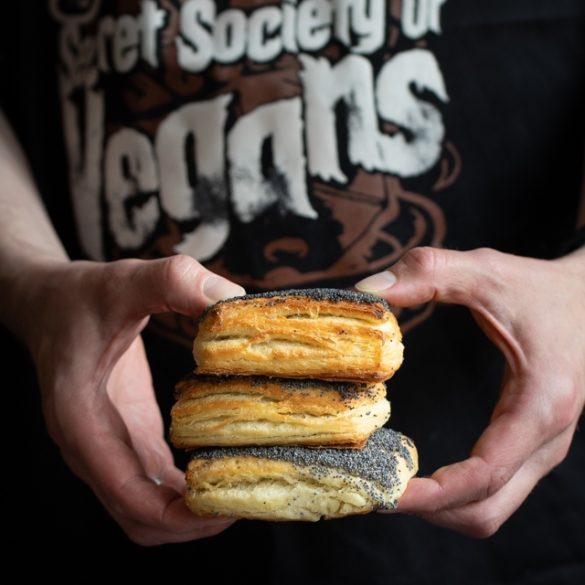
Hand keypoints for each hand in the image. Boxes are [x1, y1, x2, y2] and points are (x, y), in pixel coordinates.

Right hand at [22, 256, 243, 544]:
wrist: (48, 301)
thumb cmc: (81, 296)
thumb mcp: (125, 280)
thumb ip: (173, 282)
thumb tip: (231, 299)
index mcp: (82, 421)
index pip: (130, 497)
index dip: (181, 516)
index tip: (230, 505)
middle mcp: (91, 446)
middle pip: (140, 518)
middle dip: (193, 522)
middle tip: (247, 499)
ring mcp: (106, 444)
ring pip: (146, 507)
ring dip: (191, 511)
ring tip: (242, 489)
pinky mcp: (123, 434)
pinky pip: (152, 480)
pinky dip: (183, 487)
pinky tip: (219, 466)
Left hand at [356, 246, 584, 536]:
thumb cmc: (540, 288)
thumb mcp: (486, 272)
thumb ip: (430, 272)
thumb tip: (370, 289)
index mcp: (540, 404)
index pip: (483, 476)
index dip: (430, 494)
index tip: (384, 492)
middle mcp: (547, 439)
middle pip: (486, 511)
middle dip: (429, 510)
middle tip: (375, 489)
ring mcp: (542, 448)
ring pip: (491, 508)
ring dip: (440, 507)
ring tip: (390, 482)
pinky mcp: (531, 445)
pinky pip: (493, 490)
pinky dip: (455, 494)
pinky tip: (418, 471)